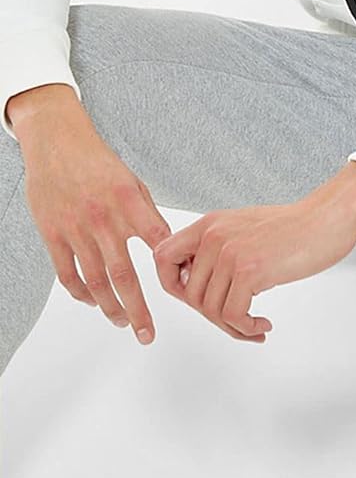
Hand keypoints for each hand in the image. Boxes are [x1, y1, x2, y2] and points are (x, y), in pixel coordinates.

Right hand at [13, 103, 170, 344]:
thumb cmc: (100, 164)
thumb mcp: (133, 182)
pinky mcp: (53, 234)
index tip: (182, 288)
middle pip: (122, 274)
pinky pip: (66, 272)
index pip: (157, 240)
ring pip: (93, 281)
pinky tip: (93, 302)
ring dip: (109, 307)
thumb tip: (167, 247)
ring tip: (124, 323)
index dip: (170, 266)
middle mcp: (102, 218)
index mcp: (129, 202)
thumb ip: (147, 215)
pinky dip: (80, 293)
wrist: (57, 144)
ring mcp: (75, 229)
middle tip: (148, 332)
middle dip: (138, 308)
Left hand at [152, 202, 355, 342]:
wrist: (329, 218)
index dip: (172, 284)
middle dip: (212, 316)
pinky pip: (232, 314)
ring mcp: (230, 253)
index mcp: (209, 224)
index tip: (197, 299)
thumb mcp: (245, 228)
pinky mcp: (250, 270)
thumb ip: (219, 247)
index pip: (162, 258)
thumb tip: (202, 281)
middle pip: (189, 294)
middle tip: (236, 321)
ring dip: (232, 327)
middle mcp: (213, 236)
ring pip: (210, 309)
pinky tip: (261, 325)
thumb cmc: (297, 227)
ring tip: (252, 327)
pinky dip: (245, 327)